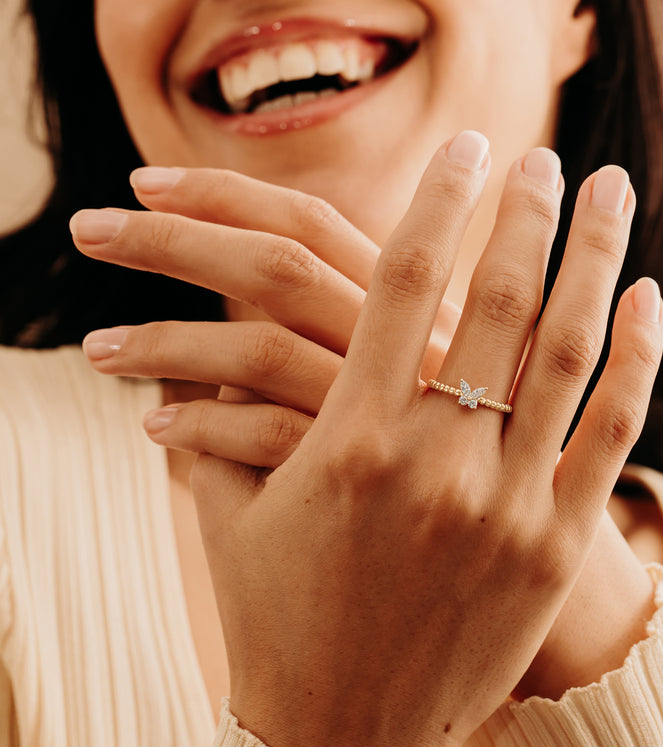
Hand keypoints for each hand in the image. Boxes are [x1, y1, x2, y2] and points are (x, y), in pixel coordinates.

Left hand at [73, 167, 459, 464]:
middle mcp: (405, 348)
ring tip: (98, 348)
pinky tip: (157, 425)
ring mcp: (382, 413)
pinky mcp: (359, 478)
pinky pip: (262, 436)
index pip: (314, 224)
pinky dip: (199, 424)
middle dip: (173, 240)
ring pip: (260, 352)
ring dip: (164, 341)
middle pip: (278, 270)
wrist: (478, 553)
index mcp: (414, 306)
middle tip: (87, 229)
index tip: (144, 181)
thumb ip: (343, 324)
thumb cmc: (435, 450)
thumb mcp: (418, 368)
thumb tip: (246, 301)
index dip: (226, 195)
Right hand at [185, 134, 657, 746]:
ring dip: (592, 257)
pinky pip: (609, 430)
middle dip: (524, 212)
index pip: (402, 283)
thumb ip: (207, 435)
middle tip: (544, 156)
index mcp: (348, 441)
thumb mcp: (231, 524)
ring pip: (565, 350)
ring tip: (608, 191)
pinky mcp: (553, 547)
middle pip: (495, 298)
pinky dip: (635, 356)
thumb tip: (171, 371)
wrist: (342, 743)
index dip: (439, 201)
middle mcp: (433, 461)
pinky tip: (648, 296)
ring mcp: (505, 504)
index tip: (467, 146)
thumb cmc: (281, 626)